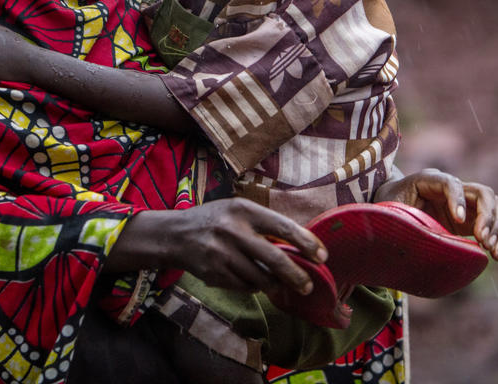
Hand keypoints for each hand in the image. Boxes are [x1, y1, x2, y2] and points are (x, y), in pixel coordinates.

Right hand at [108, 198, 328, 298]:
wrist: (175, 235)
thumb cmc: (214, 220)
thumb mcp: (237, 211)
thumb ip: (264, 224)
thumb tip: (301, 246)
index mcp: (243, 210)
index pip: (282, 227)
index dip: (306, 243)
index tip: (322, 257)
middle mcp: (232, 230)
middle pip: (275, 259)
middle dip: (297, 276)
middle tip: (308, 286)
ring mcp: (222, 254)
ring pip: (261, 278)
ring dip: (274, 285)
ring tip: (279, 285)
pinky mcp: (214, 273)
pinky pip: (244, 287)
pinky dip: (253, 286)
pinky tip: (250, 280)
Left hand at [373, 168, 497, 259]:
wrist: (389, 208)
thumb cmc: (387, 206)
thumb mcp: (390, 209)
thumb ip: (403, 216)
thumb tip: (416, 235)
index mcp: (429, 180)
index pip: (451, 183)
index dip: (457, 200)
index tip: (458, 221)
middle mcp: (451, 188)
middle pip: (482, 192)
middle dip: (487, 216)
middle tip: (481, 239)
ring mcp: (462, 203)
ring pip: (493, 205)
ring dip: (496, 227)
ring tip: (489, 249)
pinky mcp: (468, 219)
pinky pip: (492, 224)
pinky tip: (495, 254)